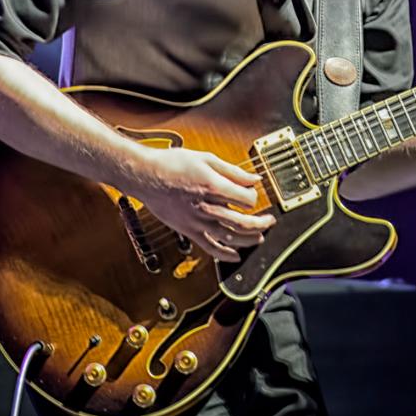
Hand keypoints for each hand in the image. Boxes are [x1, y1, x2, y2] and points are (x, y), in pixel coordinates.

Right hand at [134, 148, 275, 261]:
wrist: (146, 175)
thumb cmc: (172, 164)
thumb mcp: (206, 159)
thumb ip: (233, 171)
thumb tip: (254, 178)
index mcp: (212, 187)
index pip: (246, 199)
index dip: (254, 196)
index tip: (254, 193)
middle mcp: (206, 207)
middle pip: (242, 222)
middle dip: (260, 223)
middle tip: (269, 221)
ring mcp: (197, 221)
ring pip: (229, 237)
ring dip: (248, 239)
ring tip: (259, 237)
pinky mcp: (188, 230)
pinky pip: (209, 247)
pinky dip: (224, 254)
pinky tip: (235, 256)